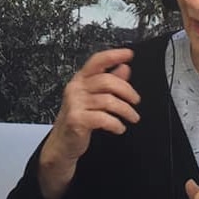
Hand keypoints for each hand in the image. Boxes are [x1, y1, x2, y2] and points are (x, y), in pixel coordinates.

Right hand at [38, 48, 139, 198]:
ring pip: (108, 101)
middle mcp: (75, 88)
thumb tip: (124, 67)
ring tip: (132, 117)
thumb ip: (109, 81)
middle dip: (126, 91)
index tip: (129, 54)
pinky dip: (116, 124)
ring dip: (125, 110)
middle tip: (136, 100)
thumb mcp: (94, 97)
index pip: (97, 61)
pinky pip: (103, 118)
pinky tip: (119, 127)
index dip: (113, 55)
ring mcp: (75, 103)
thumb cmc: (79, 118)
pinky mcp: (77, 120)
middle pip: (106, 80)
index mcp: (80, 79)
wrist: (62, 144)